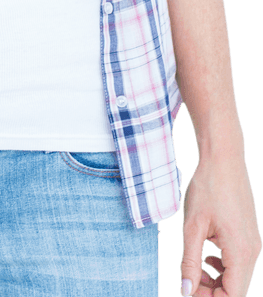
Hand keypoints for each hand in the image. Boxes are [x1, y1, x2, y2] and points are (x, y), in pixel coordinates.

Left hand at [179, 154, 261, 294]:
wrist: (223, 157)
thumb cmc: (208, 185)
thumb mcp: (192, 226)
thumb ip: (190, 262)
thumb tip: (186, 289)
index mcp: (240, 252)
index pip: (233, 295)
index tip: (190, 293)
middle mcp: (252, 251)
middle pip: (236, 289)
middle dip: (212, 292)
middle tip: (189, 283)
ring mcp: (252, 242)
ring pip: (237, 276)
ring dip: (217, 280)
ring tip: (196, 269)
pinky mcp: (248, 235)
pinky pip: (238, 262)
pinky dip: (222, 266)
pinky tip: (206, 255)